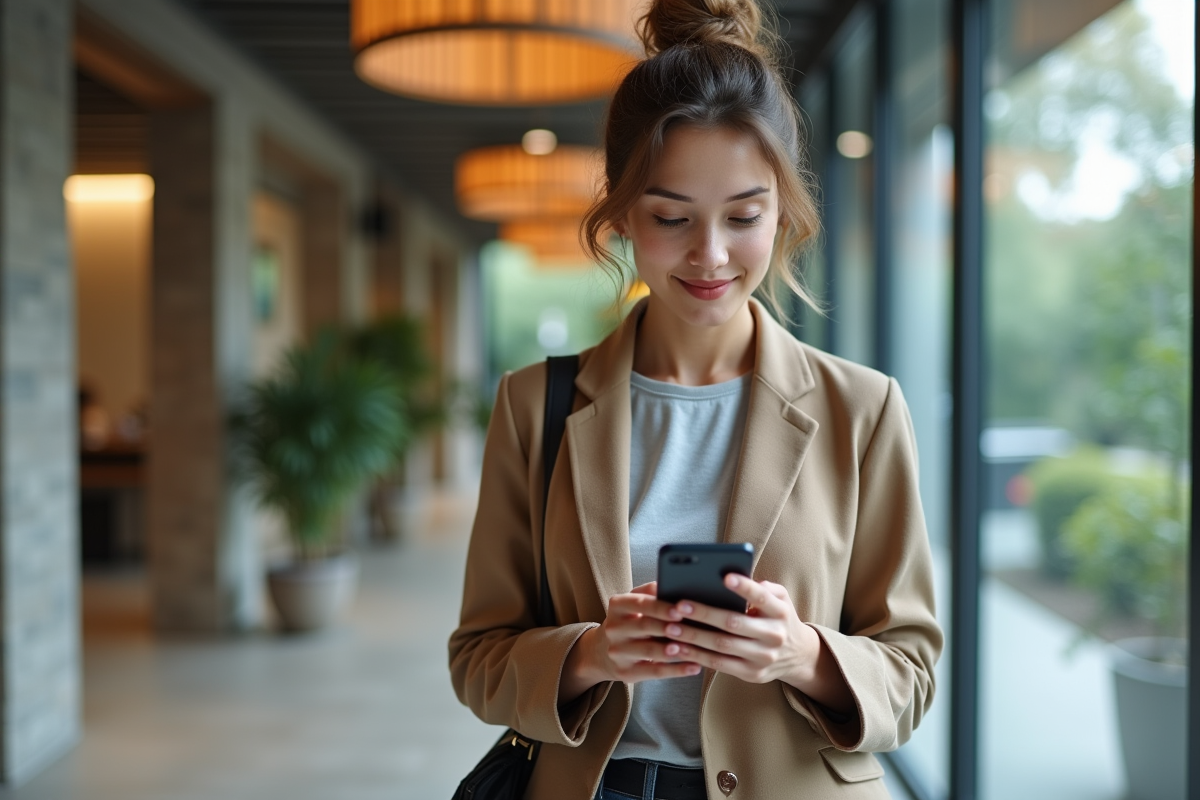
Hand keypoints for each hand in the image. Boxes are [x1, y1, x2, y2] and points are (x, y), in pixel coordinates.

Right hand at [559, 582, 701, 704]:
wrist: (601, 651)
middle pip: (644, 626)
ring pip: (649, 651)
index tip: (679, 609)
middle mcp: (614, 628)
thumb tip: (675, 584)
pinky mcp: (626, 672)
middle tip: (689, 628)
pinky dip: (676, 671)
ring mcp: (618, 652)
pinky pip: (654, 672)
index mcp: (617, 606)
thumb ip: (651, 592)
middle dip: (667, 627)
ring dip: (672, 651)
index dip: (660, 607)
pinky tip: (694, 667)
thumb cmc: (629, 621)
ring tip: (692, 649)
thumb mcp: (633, 603)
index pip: (639, 603)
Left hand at [661, 575, 819, 686]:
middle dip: (705, 614)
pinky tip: (678, 648)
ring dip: (694, 637)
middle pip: (735, 624)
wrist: (798, 655)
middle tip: (679, 606)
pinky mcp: (752, 674)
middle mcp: (774, 635)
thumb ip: (763, 589)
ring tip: (671, 628)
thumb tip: (736, 581)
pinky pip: (719, 665)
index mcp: (780, 612)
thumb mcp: (780, 600)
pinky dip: (697, 656)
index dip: (744, 588)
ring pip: (722, 646)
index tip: (725, 577)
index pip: (762, 597)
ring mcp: (763, 657)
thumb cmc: (778, 618)